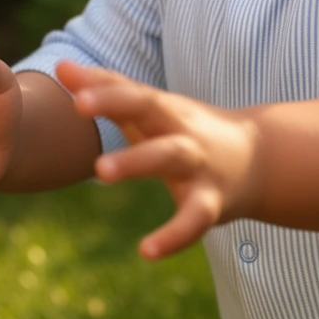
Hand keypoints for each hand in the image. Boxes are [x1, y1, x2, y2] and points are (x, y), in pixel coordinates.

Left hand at [55, 62, 260, 260]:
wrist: (258, 159)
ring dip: (136, 160)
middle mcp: (180, 129)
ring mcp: (198, 164)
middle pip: (150, 110)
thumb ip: (107, 88)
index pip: (131, 90)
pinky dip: (174, 235)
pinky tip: (146, 251)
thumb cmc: (188, 129)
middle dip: (116, 104)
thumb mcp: (153, 108)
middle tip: (78, 104)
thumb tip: (60, 66)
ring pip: (168, 157)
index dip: (103, 88)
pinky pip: (193, 219)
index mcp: (164, 108)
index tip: (72, 86)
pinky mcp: (211, 202)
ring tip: (100, 171)